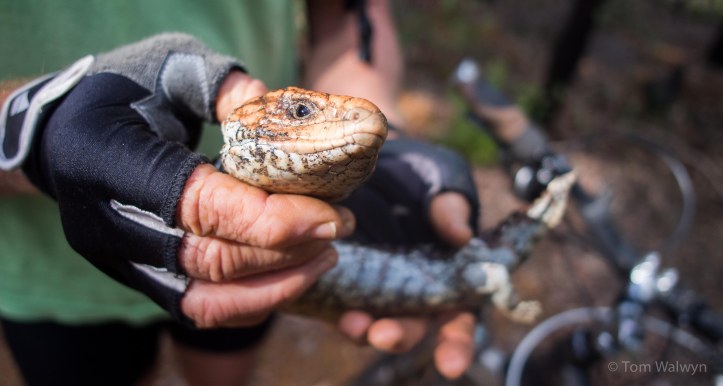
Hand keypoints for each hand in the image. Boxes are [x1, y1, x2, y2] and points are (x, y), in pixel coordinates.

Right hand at [0, 33, 357, 325]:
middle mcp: (107, 222)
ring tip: (326, 256)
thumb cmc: (121, 90)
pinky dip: (250, 301)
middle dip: (286, 249)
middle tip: (340, 226)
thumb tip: (280, 109)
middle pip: (209, 259)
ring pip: (206, 299)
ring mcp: (120, 259)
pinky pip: (198, 309)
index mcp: (109, 159)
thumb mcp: (171, 67)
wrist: (63, 132)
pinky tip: (292, 277)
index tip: (328, 215)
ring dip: (276, 284)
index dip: (269, 220)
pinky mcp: (137, 278)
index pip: (198, 206)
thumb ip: (225, 88)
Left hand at [338, 137, 479, 378]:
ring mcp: (374, 290)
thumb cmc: (415, 174)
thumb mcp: (438, 181)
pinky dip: (340, 315)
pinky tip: (340, 313)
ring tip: (357, 324)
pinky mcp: (341, 284)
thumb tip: (462, 236)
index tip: (452, 365)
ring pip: (375, 325)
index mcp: (445, 275)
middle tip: (385, 334)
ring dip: (368, 331)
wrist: (364, 157)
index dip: (457, 343)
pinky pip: (339, 307)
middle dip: (401, 337)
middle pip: (412, 327)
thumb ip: (451, 206)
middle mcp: (410, 291)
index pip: (457, 317)